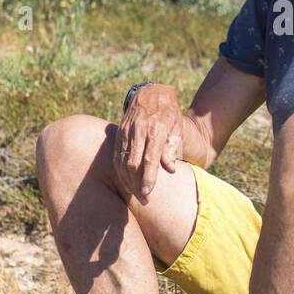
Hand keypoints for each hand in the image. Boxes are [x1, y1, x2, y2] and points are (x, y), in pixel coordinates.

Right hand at [113, 84, 185, 203]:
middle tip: (144, 201)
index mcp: (157, 128)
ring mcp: (127, 130)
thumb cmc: (169, 113)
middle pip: (134, 163)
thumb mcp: (177, 127)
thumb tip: (170, 170)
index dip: (148, 177)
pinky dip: (119, 171)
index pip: (150, 158)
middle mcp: (139, 129)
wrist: (152, 92)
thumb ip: (173, 148)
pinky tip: (126, 182)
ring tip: (135, 195)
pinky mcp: (119, 132)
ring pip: (122, 160)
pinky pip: (116, 155)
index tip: (147, 193)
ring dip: (127, 181)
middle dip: (137, 184)